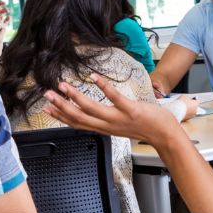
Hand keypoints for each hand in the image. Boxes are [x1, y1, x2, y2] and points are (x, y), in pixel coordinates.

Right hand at [43, 74, 183, 147]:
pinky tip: (94, 77)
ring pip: (91, 108)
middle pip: (79, 117)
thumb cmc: (145, 127)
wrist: (164, 135)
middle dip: (61, 106)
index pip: (78, 123)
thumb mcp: (120, 126)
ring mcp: (118, 118)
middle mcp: (108, 125)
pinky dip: (103, 87)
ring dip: (75, 97)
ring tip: (62, 86)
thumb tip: (96, 111)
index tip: (47, 108)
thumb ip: (106, 120)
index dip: (61, 117)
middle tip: (47, 95)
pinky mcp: (130, 110)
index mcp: (104, 128)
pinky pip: (114, 98)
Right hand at [175, 94, 199, 120]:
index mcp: (196, 104)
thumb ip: (186, 96)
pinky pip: (186, 115)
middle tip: (185, 103)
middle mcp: (195, 111)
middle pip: (193, 107)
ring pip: (190, 112)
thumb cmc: (181, 103)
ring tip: (182, 107)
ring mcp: (191, 115)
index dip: (193, 99)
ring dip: (187, 110)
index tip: (191, 99)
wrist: (176, 110)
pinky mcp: (187, 118)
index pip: (197, 101)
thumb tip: (186, 97)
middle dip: (190, 105)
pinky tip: (180, 111)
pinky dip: (184, 113)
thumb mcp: (184, 96)